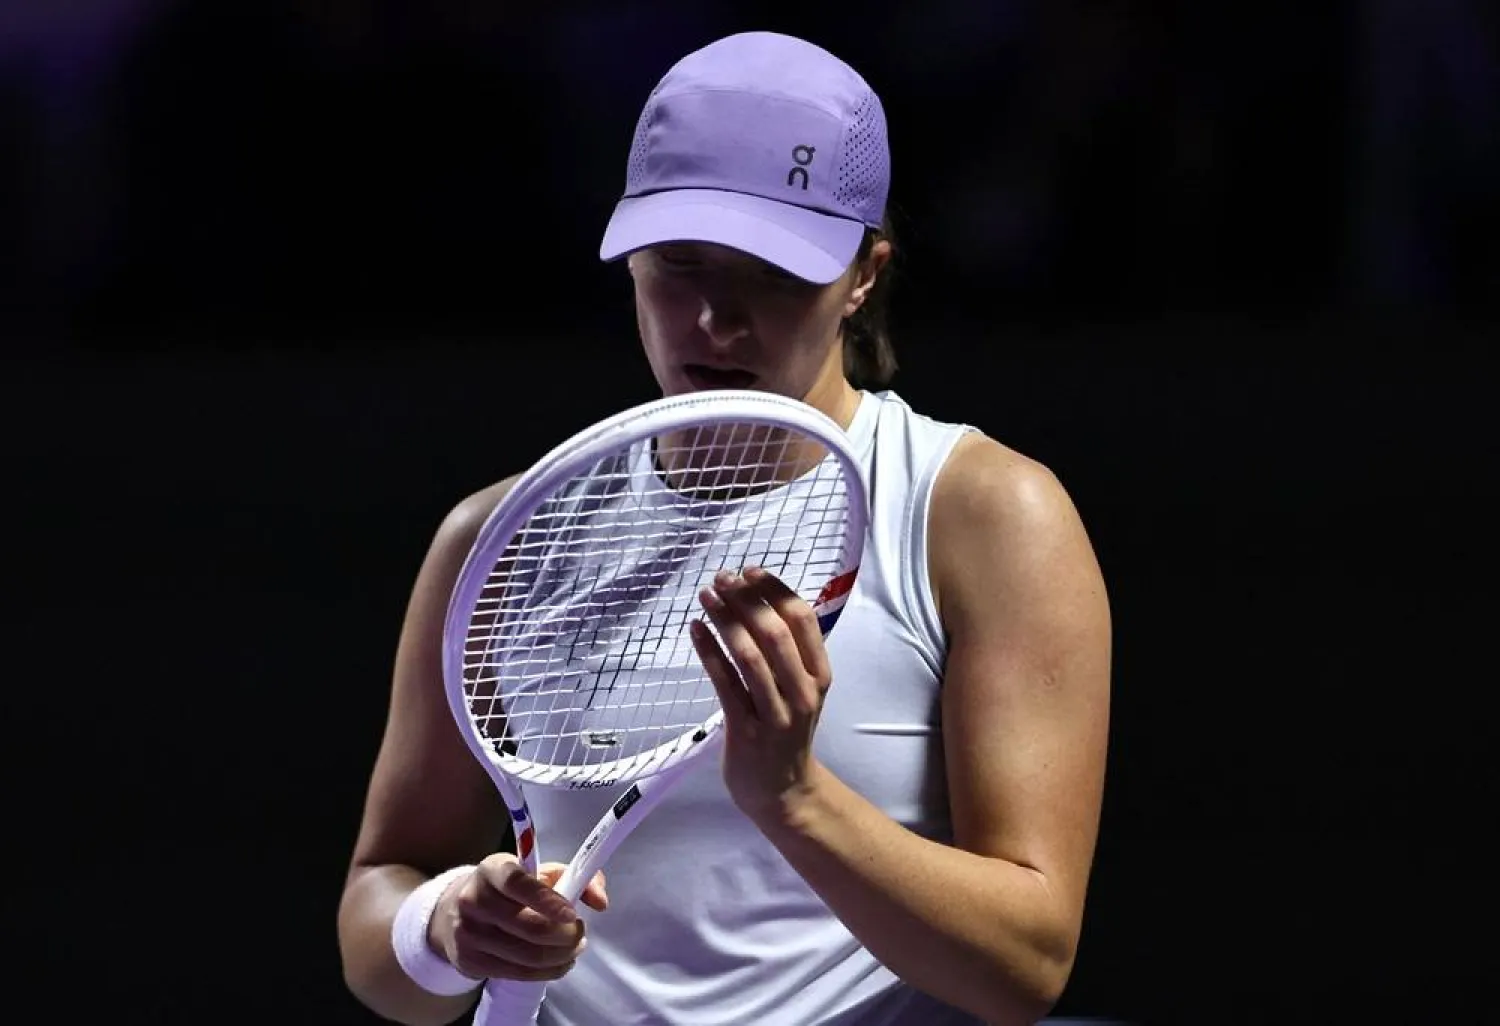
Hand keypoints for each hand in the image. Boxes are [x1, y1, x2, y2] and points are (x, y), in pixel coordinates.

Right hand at [427, 853, 608, 982]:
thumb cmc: (509, 889)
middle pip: (530, 927)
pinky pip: (518, 973)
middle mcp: (474, 900)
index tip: (573, 912)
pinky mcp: (469, 961)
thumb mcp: (538, 873)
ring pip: (527, 955)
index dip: (548, 900)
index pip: (518, 883)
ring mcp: (469, 933)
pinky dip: (547, 971)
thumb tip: (600, 900)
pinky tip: (559, 962)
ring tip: (573, 947)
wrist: (457, 913)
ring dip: (561, 955)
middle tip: (580, 933)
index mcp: (492, 869)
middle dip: (566, 935)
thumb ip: (576, 877)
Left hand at [690, 566, 833, 823]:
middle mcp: (802, 691)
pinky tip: (695, 629)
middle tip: (721, 578)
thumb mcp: (803, 689)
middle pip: (774, 632)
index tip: (750, 570)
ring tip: (705, 596)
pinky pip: (724, 683)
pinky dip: (708, 651)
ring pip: (748, 656)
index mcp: (819, 674)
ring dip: (724, 619)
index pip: (802, 619)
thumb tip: (760, 597)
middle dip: (745, 599)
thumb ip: (790, 651)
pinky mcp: (745, 731)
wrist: (783, 792)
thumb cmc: (787, 731)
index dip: (774, 589)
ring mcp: (774, 713)